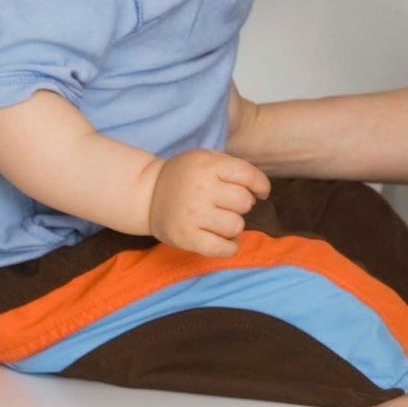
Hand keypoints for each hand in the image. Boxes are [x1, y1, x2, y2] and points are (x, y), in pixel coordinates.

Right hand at [143, 146, 268, 256]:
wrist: (146, 195)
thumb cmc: (184, 177)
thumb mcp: (205, 158)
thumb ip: (232, 167)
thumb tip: (258, 192)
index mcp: (207, 165)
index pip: (247, 175)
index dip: (261, 185)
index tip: (261, 193)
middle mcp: (201, 189)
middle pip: (244, 202)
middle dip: (241, 205)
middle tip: (227, 205)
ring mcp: (193, 215)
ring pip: (236, 226)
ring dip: (234, 226)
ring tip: (220, 221)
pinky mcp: (187, 238)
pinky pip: (223, 249)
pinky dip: (230, 248)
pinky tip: (224, 241)